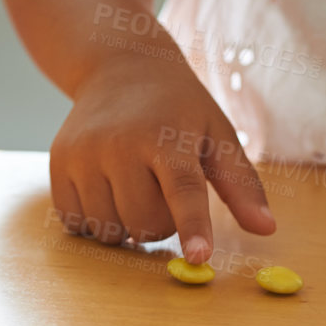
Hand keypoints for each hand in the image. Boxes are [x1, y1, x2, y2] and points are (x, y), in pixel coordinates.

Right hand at [50, 49, 275, 264]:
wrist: (122, 67)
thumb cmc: (179, 108)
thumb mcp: (218, 135)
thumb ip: (241, 184)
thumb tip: (268, 229)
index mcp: (167, 135)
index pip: (183, 190)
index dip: (194, 226)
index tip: (199, 257)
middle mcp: (120, 144)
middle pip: (144, 223)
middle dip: (160, 223)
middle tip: (164, 189)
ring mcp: (83, 154)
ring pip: (109, 229)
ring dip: (127, 224)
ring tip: (136, 185)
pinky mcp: (58, 163)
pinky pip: (76, 222)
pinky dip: (96, 219)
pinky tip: (108, 188)